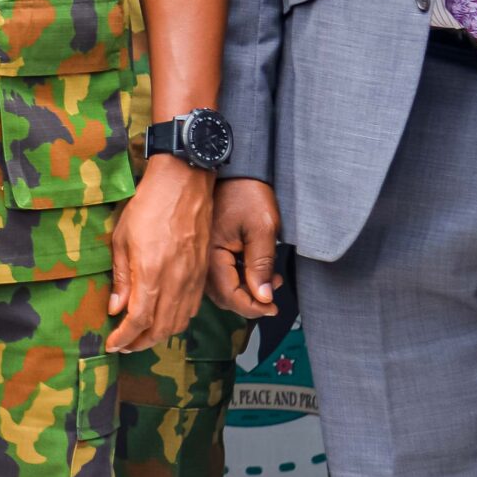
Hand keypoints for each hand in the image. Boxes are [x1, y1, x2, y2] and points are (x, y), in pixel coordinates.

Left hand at [107, 157, 213, 352]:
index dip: (124, 337)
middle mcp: (175, 283)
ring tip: (142, 337)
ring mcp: (192, 279)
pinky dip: (177, 321)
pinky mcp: (202, 274)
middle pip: (161, 328)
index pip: (138, 320)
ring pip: (179, 322)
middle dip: (141, 343)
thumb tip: (116, 308)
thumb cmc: (148, 206)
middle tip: (125, 346)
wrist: (184, 184)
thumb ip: (120, 277)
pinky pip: (192, 308)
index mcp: (152, 274)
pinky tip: (165, 318)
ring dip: (160, 335)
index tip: (112, 344)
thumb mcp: (122, 238)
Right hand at [207, 178, 284, 317]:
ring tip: (270, 279)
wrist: (236, 169)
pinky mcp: (210, 247)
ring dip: (246, 290)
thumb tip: (263, 298)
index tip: (273, 307)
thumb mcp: (262, 229)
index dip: (253, 307)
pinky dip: (240, 278)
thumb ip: (261, 265)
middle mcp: (203, 257)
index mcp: (211, 254)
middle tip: (274, 293)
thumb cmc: (247, 193)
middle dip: (250, 300)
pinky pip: (222, 274)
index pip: (229, 295)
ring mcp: (205, 253)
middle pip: (224, 296)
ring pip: (223, 287)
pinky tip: (257, 270)